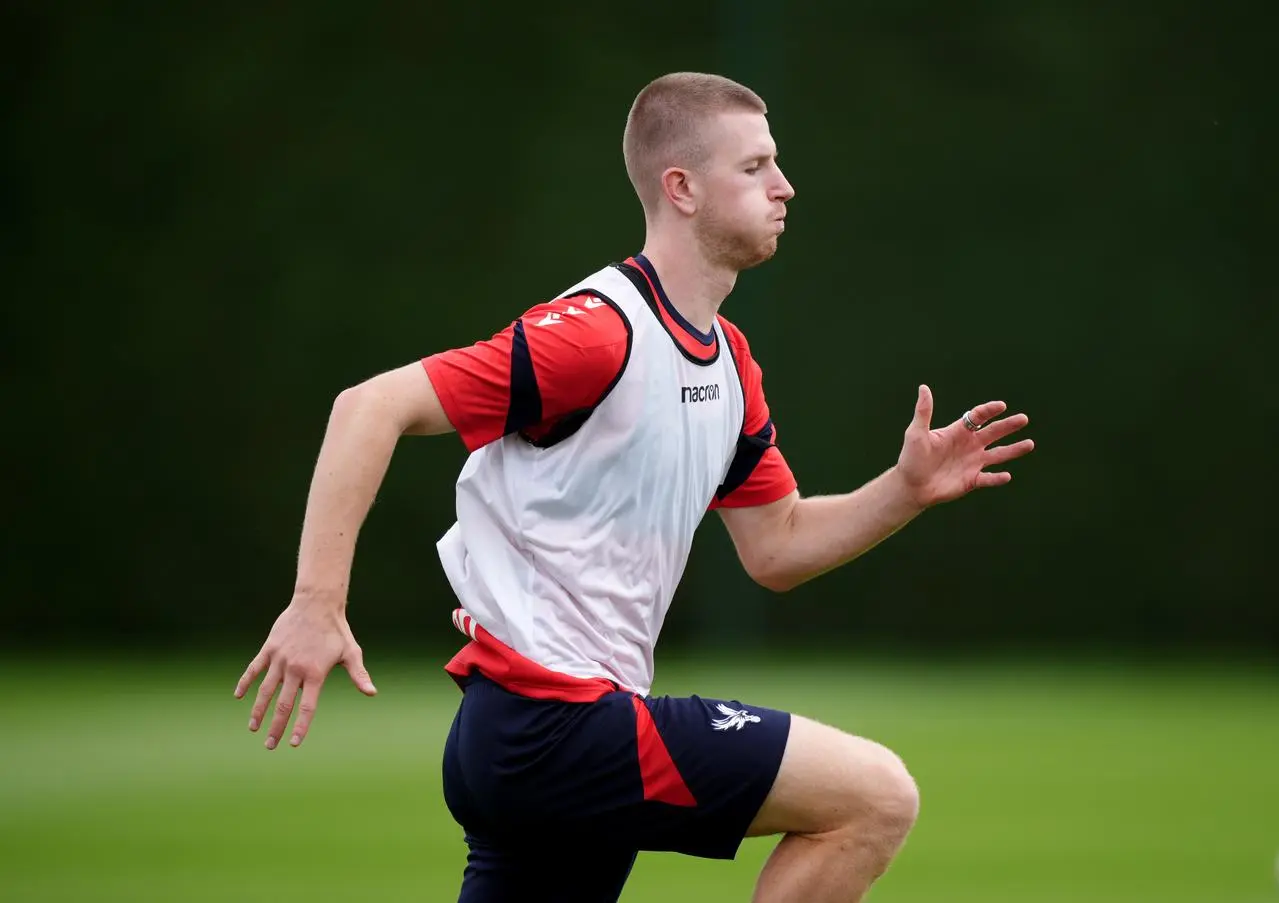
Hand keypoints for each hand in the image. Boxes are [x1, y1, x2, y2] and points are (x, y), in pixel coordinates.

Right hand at [233, 595, 376, 749]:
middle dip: (276, 727)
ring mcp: (280, 659)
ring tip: (253, 728)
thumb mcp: (351, 652)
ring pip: (265, 690)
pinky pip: (254, 669)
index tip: (294, 743)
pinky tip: (239, 696)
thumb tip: (372, 692)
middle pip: (283, 705)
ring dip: (258, 711)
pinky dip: (245, 682)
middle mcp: (295, 669)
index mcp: (315, 673)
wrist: (317, 603)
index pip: (307, 707)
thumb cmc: (337, 630)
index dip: (300, 726)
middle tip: (270, 746)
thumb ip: (358, 675)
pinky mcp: (269, 648)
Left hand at [895, 385, 1033, 508]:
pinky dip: (998, 478)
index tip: (1001, 406)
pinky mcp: (972, 480)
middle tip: (1024, 419)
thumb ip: (923, 412)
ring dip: (1013, 450)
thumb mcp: (916, 433)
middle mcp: (969, 446)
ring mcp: (972, 463)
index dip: (989, 410)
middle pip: (993, 432)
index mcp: (957, 432)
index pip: (977, 417)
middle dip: (1008, 426)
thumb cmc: (911, 458)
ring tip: (1030, 444)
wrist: (911, 486)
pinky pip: (989, 478)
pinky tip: (1007, 475)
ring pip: (998, 455)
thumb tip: (923, 388)